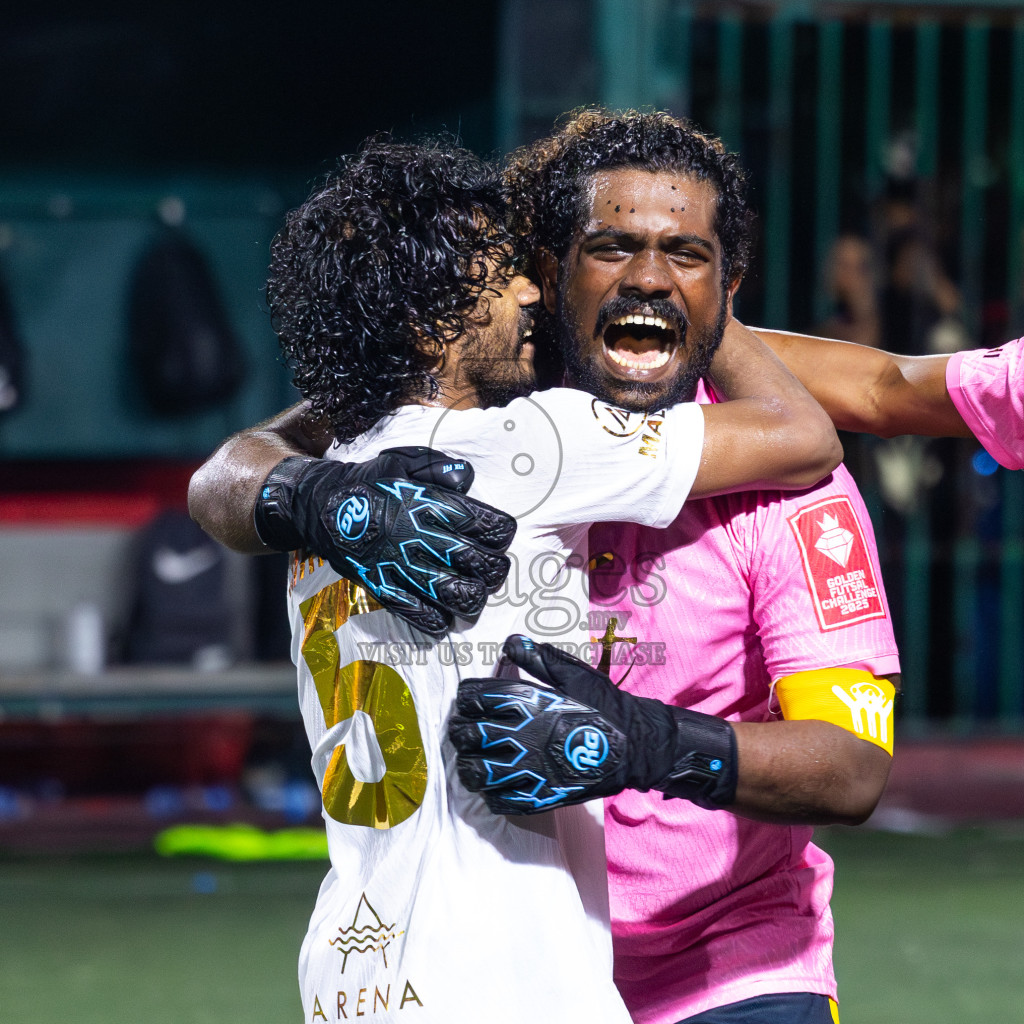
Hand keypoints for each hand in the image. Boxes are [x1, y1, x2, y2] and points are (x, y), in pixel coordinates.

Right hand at [255, 447, 516, 636]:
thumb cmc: (370, 482)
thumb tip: (467, 478)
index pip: (491, 527)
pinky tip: (445, 614)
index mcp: (433, 506)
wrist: (322, 506)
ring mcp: (405, 567)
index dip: (503, 534)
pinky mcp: (386, 589)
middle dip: (496, 570)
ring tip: (473, 592)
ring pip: (460, 596)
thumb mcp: (404, 461)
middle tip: (492, 568)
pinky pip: (423, 615)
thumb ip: (440, 468)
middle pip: (484, 566)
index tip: (499, 535)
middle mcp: (423, 538)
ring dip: (475, 598)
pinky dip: (441, 620)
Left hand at [448, 635, 736, 813]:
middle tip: (462, 729)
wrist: (636, 746)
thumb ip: (538, 658)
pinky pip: (499, 800)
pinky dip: (489, 792)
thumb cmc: (605, 706)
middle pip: (468, 734)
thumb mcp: (573, 674)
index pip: (475, 697)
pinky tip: (492, 784)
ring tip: (470, 760)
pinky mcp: (539, 794)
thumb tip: (510, 642)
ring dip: (467, 764)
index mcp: (527, 702)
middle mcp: (521, 735)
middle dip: (459, 730)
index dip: (465, 697)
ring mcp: (529, 768)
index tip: (467, 699)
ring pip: (476, 771)